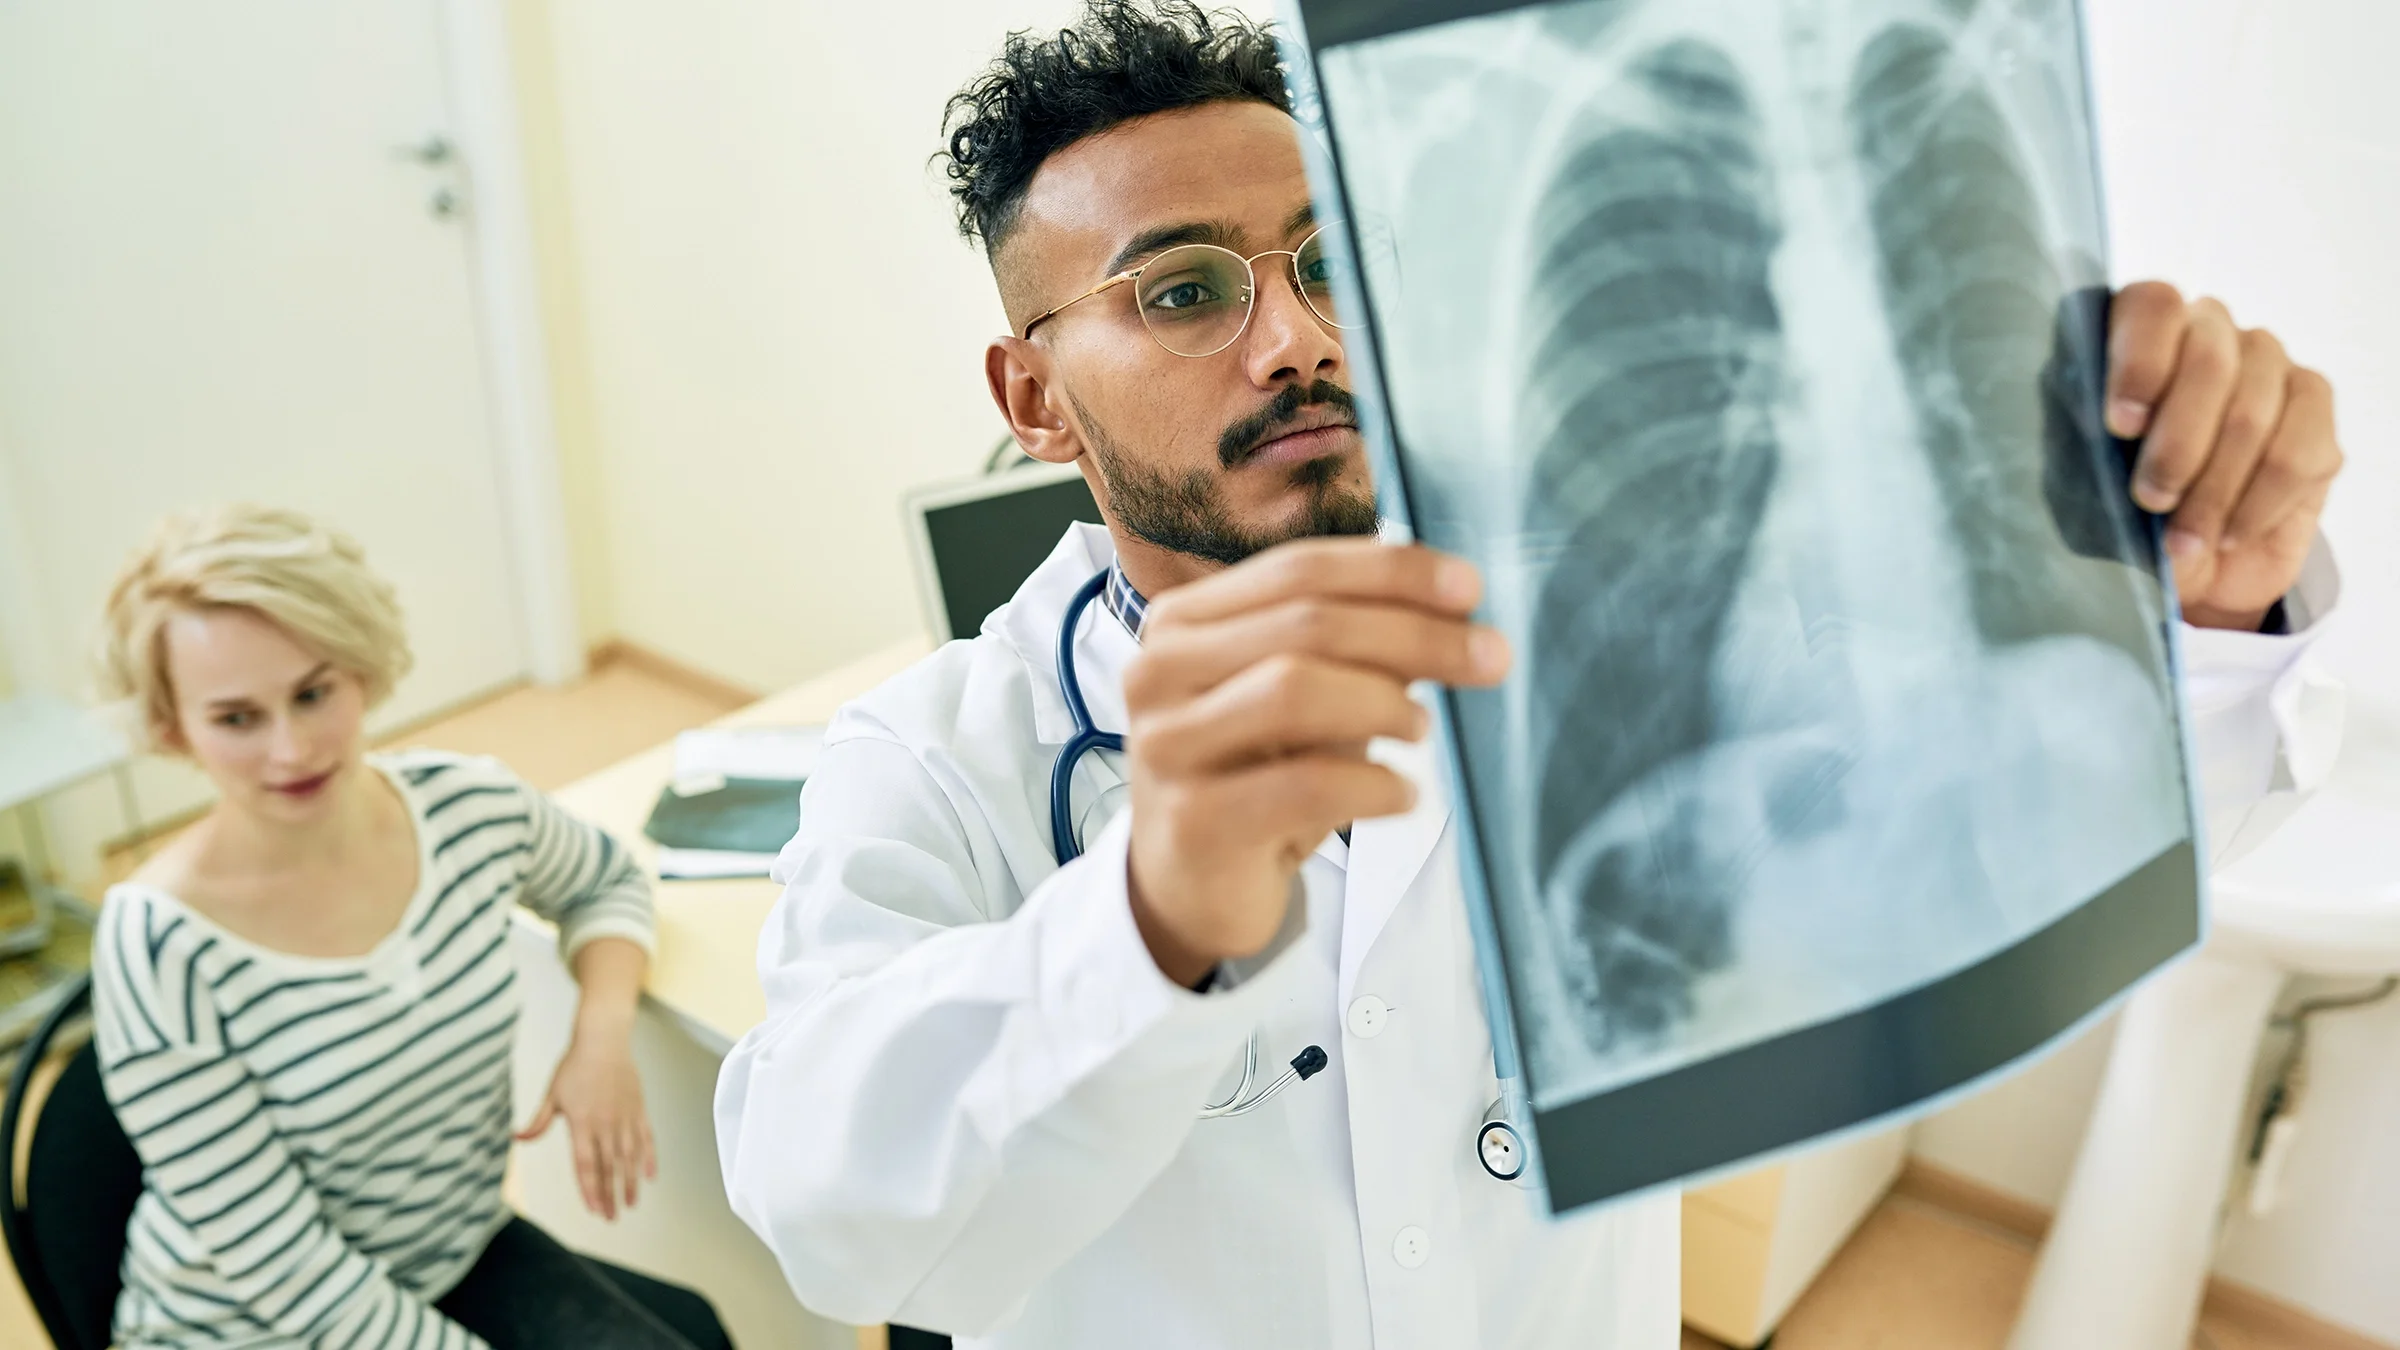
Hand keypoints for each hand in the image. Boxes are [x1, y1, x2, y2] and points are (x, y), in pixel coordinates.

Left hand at [516, 1026, 656, 1220]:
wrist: (603, 1040)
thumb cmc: (575, 1065)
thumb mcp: (552, 1094)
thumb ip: (538, 1122)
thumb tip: (516, 1138)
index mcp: (582, 1124)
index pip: (586, 1165)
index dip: (590, 1190)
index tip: (593, 1210)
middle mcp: (606, 1125)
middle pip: (609, 1168)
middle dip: (610, 1196)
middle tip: (611, 1218)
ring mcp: (625, 1118)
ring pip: (630, 1158)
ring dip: (630, 1184)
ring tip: (631, 1204)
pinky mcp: (639, 1110)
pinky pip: (647, 1139)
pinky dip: (650, 1159)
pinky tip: (649, 1176)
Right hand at [1119, 539, 1510, 985]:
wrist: (1187, 888)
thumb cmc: (1252, 777)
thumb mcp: (1297, 697)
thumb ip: (1354, 648)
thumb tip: (1454, 610)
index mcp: (1182, 621)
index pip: (1297, 570)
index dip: (1391, 572)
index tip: (1470, 588)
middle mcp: (1157, 671)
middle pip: (1304, 624)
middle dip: (1413, 633)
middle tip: (1490, 657)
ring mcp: (1167, 746)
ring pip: (1295, 689)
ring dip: (1384, 702)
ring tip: (1421, 728)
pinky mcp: (1194, 821)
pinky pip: (1306, 784)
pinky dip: (1373, 783)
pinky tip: (1402, 794)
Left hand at [2106, 282, 2342, 629]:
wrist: (2184, 555)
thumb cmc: (2120, 503)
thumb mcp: (2085, 475)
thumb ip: (2087, 446)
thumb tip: (2098, 444)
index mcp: (2142, 327)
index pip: (2153, 306)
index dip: (2140, 364)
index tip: (2121, 428)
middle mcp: (2210, 329)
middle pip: (2209, 361)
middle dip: (2177, 445)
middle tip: (2151, 499)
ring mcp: (2269, 363)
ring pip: (2252, 414)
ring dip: (2214, 490)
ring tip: (2183, 539)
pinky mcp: (2313, 408)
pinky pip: (2297, 455)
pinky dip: (2257, 506)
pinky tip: (2228, 536)